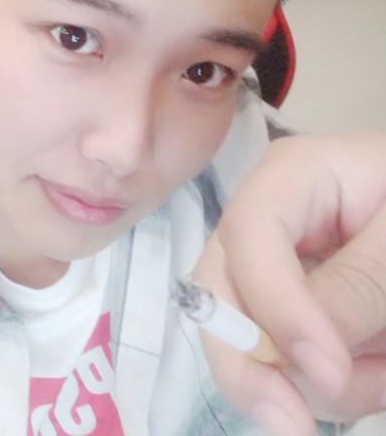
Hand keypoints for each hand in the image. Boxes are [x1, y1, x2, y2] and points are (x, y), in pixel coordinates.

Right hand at [195, 132, 385, 434]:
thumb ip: (360, 284)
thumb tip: (306, 360)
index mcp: (289, 178)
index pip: (248, 232)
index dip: (274, 302)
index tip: (328, 370)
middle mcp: (264, 225)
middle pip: (219, 291)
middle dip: (249, 362)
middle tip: (292, 424)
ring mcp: (272, 270)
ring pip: (248, 341)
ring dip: (315, 383)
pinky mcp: (290, 311)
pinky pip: (285, 364)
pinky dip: (333, 388)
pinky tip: (379, 370)